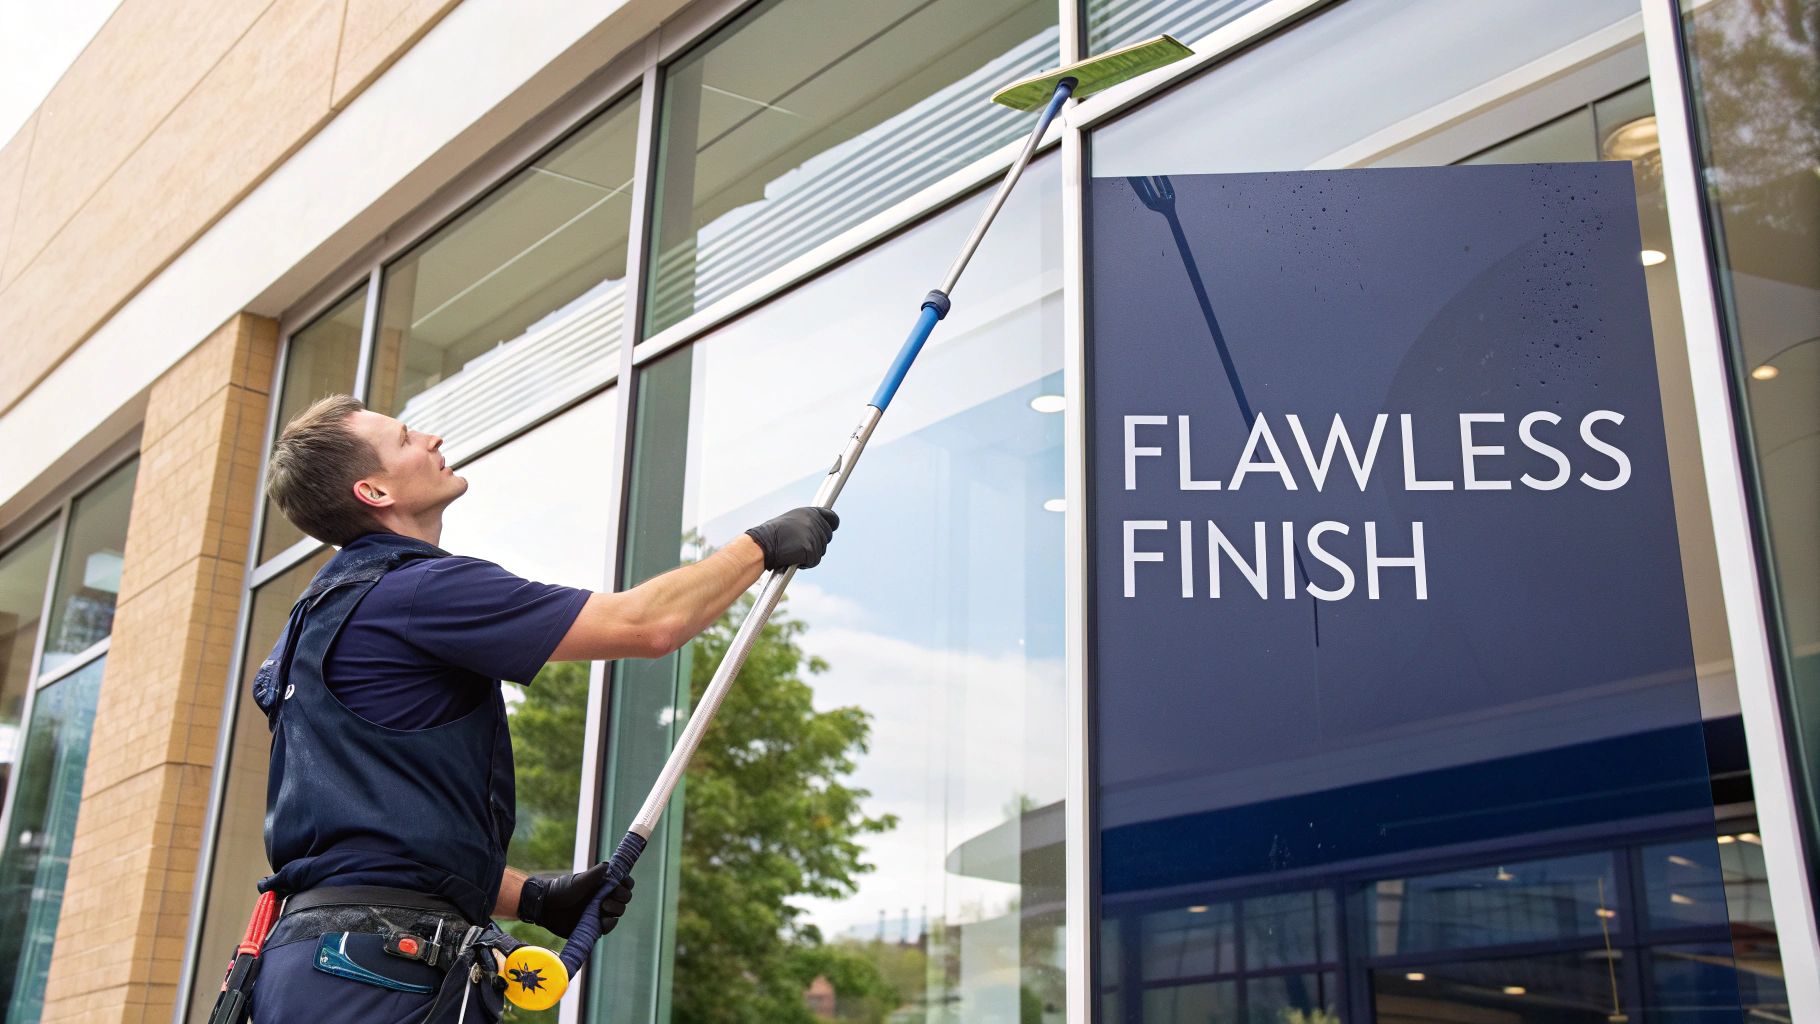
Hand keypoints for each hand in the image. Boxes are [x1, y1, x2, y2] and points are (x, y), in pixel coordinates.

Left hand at [516, 865, 635, 938]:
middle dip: (621, 897)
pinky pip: (608, 926)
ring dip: (616, 910)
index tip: (622, 884)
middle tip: (607, 899)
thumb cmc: (561, 890)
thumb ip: (594, 874)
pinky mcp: (595, 925)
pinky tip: (603, 921)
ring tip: (603, 908)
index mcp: (603, 884)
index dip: (627, 884)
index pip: (624, 883)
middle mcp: (604, 897)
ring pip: (618, 912)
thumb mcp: (578, 881)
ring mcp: (600, 912)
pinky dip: (609, 924)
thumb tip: (609, 865)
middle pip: (624, 898)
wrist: (546, 908)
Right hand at [745, 507, 839, 570]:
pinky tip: (793, 559)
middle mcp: (814, 521)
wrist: (762, 545)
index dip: (832, 524)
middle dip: (816, 544)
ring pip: (821, 551)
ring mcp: (813, 535)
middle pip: (827, 537)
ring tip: (793, 551)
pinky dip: (805, 564)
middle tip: (799, 546)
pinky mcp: (810, 549)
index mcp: (809, 512)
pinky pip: (814, 561)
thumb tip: (821, 530)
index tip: (831, 528)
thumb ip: (807, 523)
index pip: (831, 518)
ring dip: (809, 555)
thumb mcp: (791, 521)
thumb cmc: (772, 535)